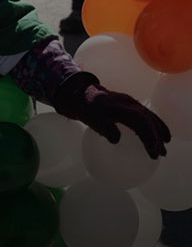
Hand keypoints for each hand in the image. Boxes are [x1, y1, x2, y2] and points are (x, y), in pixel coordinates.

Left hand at [53, 73, 170, 158]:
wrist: (80, 92)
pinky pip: (144, 113)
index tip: (153, 151)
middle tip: (162, 153)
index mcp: (119, 107)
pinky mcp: (129, 103)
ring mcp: (129, 101)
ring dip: (158, 129)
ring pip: (149, 115)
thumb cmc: (85, 108)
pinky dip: (153, 123)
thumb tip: (117, 140)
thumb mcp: (92, 120)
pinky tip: (156, 132)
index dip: (149, 136)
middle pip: (147, 119)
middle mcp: (128, 102)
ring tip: (165, 143)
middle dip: (156, 136)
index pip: (140, 121)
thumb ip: (105, 130)